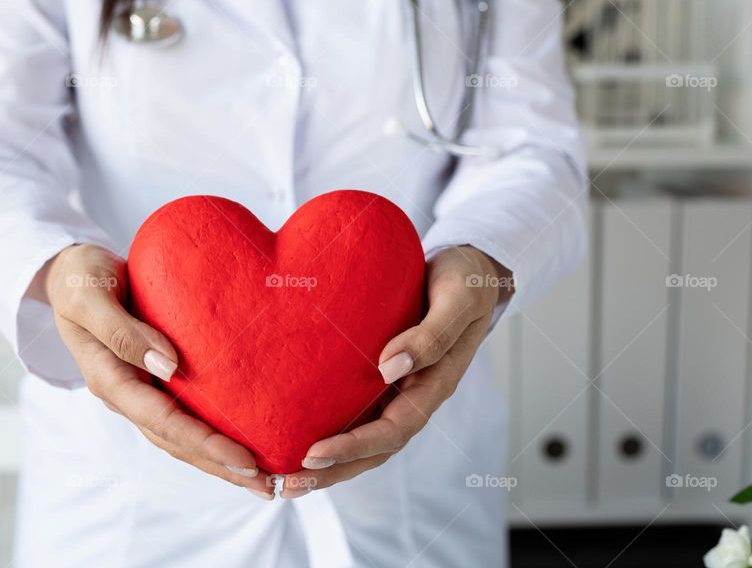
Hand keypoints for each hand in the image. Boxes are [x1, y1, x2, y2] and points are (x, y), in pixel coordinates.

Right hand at [34, 244, 275, 498]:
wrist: (72, 273)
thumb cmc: (80, 277)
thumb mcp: (90, 296)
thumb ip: (122, 330)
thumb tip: (168, 365)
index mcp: (109, 379)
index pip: (162, 421)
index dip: (203, 442)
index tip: (244, 458)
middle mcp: (126, 394)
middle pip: (176, 442)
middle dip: (221, 466)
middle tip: (267, 485)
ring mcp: (140, 391)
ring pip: (181, 438)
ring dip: (220, 461)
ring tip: (263, 480)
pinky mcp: (153, 382)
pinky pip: (185, 416)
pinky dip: (212, 436)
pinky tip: (244, 443)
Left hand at [282, 246, 511, 498]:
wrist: (471, 271)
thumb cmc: (466, 283)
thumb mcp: (458, 300)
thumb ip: (431, 335)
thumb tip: (390, 367)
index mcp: (433, 385)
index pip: (390, 431)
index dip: (352, 447)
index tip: (312, 454)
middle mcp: (414, 396)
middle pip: (373, 450)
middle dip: (332, 472)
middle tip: (287, 484)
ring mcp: (399, 392)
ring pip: (363, 440)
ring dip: (328, 464)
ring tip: (285, 478)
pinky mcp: (383, 380)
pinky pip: (356, 415)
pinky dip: (331, 434)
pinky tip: (297, 437)